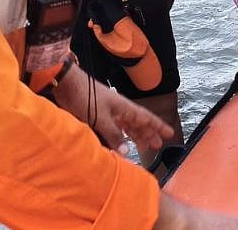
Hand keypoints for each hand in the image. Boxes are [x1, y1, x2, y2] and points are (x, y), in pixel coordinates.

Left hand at [53, 65, 172, 156]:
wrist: (68, 85)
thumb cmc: (86, 97)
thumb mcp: (101, 118)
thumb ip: (114, 135)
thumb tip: (128, 152)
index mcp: (125, 107)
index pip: (147, 118)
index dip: (158, 126)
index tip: (170, 134)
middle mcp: (120, 110)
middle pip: (140, 123)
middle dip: (150, 134)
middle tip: (158, 146)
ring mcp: (111, 113)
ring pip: (128, 126)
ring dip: (137, 136)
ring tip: (144, 147)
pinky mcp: (100, 116)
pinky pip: (116, 128)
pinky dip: (121, 136)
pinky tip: (122, 143)